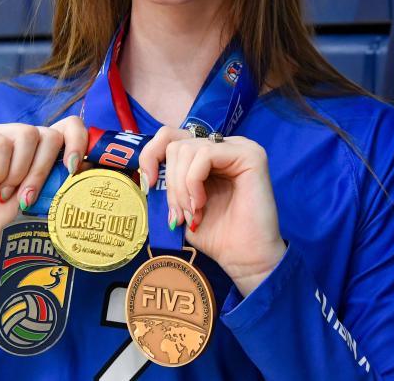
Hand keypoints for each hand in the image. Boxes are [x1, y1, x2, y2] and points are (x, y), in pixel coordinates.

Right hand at [0, 116, 87, 298]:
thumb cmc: (3, 220)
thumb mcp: (41, 203)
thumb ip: (62, 182)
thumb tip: (90, 165)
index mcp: (43, 150)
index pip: (70, 126)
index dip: (78, 141)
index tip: (72, 169)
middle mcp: (23, 138)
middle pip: (50, 134)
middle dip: (43, 170)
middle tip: (28, 199)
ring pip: (27, 135)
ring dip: (19, 172)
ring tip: (5, 195)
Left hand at [138, 127, 286, 296]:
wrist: (243, 258)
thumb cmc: (216, 235)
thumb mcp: (180, 205)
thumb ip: (166, 184)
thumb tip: (145, 173)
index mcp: (209, 155)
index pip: (171, 136)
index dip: (151, 155)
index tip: (149, 185)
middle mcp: (224, 145)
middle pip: (176, 144)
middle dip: (169, 182)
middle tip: (178, 214)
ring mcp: (238, 146)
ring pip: (187, 149)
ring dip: (181, 187)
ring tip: (192, 213)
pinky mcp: (249, 154)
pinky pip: (205, 155)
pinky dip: (194, 182)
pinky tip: (201, 204)